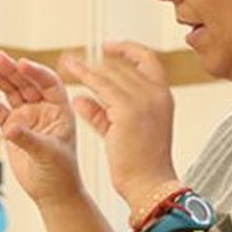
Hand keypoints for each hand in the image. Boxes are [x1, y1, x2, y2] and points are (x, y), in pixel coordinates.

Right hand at [0, 50, 84, 206]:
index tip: (21, 63)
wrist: (51, 191)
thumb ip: (28, 139)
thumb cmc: (60, 173)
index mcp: (60, 109)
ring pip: (11, 92)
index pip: (49, 83)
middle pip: (26, 83)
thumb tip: (9, 128)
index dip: (35, 72)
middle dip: (12, 70)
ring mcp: (26, 117)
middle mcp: (43, 109)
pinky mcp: (11, 128)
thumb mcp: (47, 154)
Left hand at [59, 41, 178, 205]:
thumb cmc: (139, 164)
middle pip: (126, 64)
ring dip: (87, 65)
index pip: (148, 60)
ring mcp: (145, 101)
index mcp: (164, 97)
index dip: (128, 50)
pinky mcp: (128, 110)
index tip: (107, 47)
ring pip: (111, 71)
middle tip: (76, 58)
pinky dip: (84, 75)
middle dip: (100, 58)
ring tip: (66, 61)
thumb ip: (102, 113)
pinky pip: (101, 84)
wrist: (150, 185)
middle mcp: (157, 94)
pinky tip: (69, 72)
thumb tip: (80, 99)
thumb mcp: (121, 132)